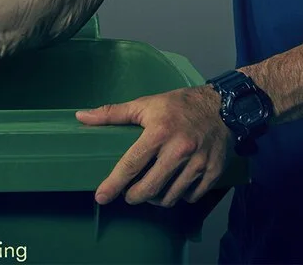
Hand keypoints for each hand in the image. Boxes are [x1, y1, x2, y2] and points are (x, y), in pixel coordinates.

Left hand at [75, 85, 232, 207]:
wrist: (222, 106)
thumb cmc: (178, 105)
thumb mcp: (144, 104)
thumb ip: (112, 113)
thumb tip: (81, 117)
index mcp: (159, 132)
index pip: (131, 164)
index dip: (114, 184)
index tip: (101, 197)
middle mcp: (179, 150)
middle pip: (150, 187)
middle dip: (134, 196)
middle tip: (129, 194)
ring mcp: (198, 163)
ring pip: (170, 197)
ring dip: (156, 198)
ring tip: (151, 190)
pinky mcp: (213, 172)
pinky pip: (191, 197)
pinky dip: (180, 196)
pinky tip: (174, 187)